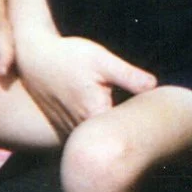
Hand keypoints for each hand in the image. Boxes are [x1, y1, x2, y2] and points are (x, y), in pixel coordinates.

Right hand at [14, 34, 156, 137]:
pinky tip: (99, 104)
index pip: (126, 129)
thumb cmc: (71, 56)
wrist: (36, 56)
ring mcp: (69, 131)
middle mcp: (80, 129)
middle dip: (125, 123)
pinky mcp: (62, 129)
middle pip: (112, 135)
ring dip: (109, 126)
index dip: (139, 120)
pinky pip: (85, 133)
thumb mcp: (103, 60)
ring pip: (97, 135)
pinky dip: (94, 125)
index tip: (149, 107)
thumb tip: (155, 87)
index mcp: (94, 114)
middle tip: (136, 104)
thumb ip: (130, 76)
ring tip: (115, 101)